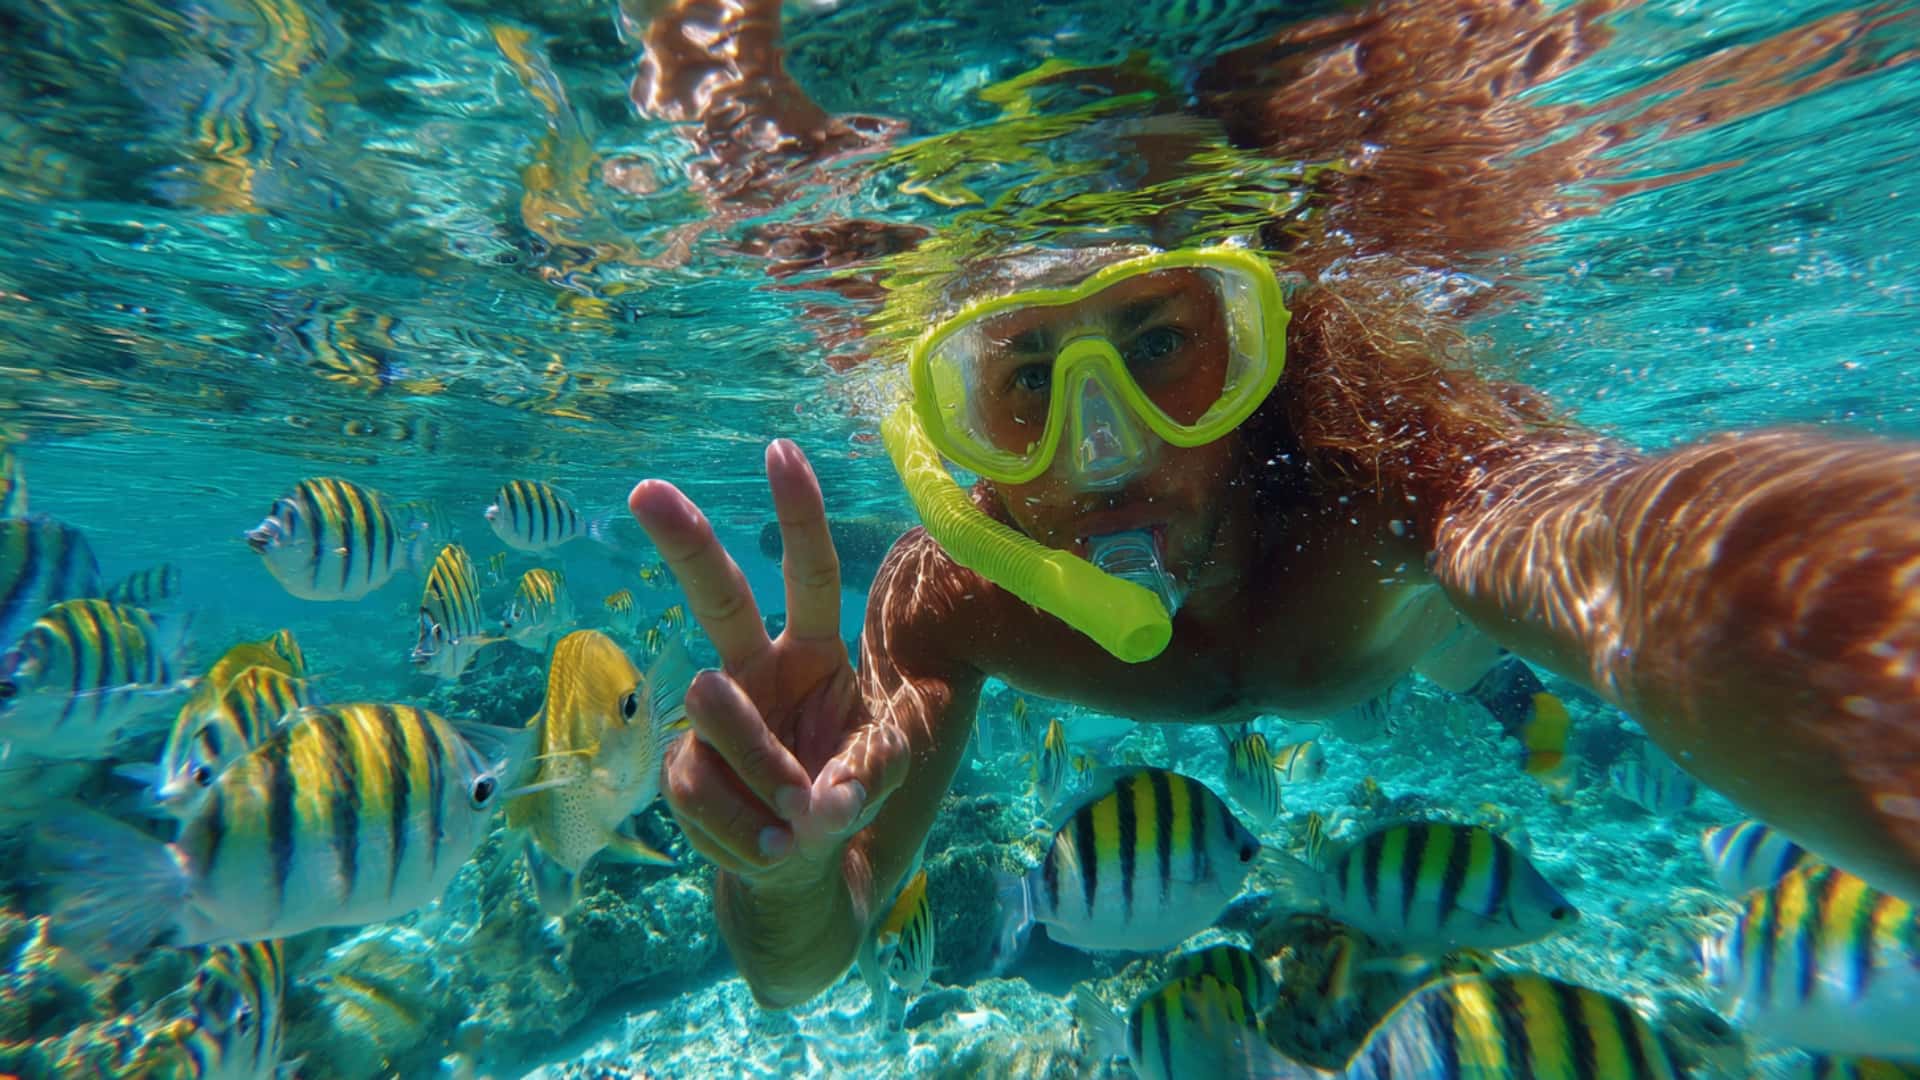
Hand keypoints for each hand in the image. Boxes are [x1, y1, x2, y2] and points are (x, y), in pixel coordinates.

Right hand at [628, 439, 908, 884]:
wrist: (795, 867)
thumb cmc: (845, 791)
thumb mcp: (881, 776)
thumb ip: (870, 774)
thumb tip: (823, 798)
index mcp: (813, 651)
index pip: (809, 575)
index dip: (798, 515)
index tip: (780, 450)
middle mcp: (755, 669)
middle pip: (718, 597)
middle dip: (686, 541)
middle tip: (645, 490)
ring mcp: (710, 719)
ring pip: (718, 712)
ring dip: (765, 765)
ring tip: (800, 819)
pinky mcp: (682, 772)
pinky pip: (706, 793)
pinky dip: (749, 831)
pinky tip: (771, 846)